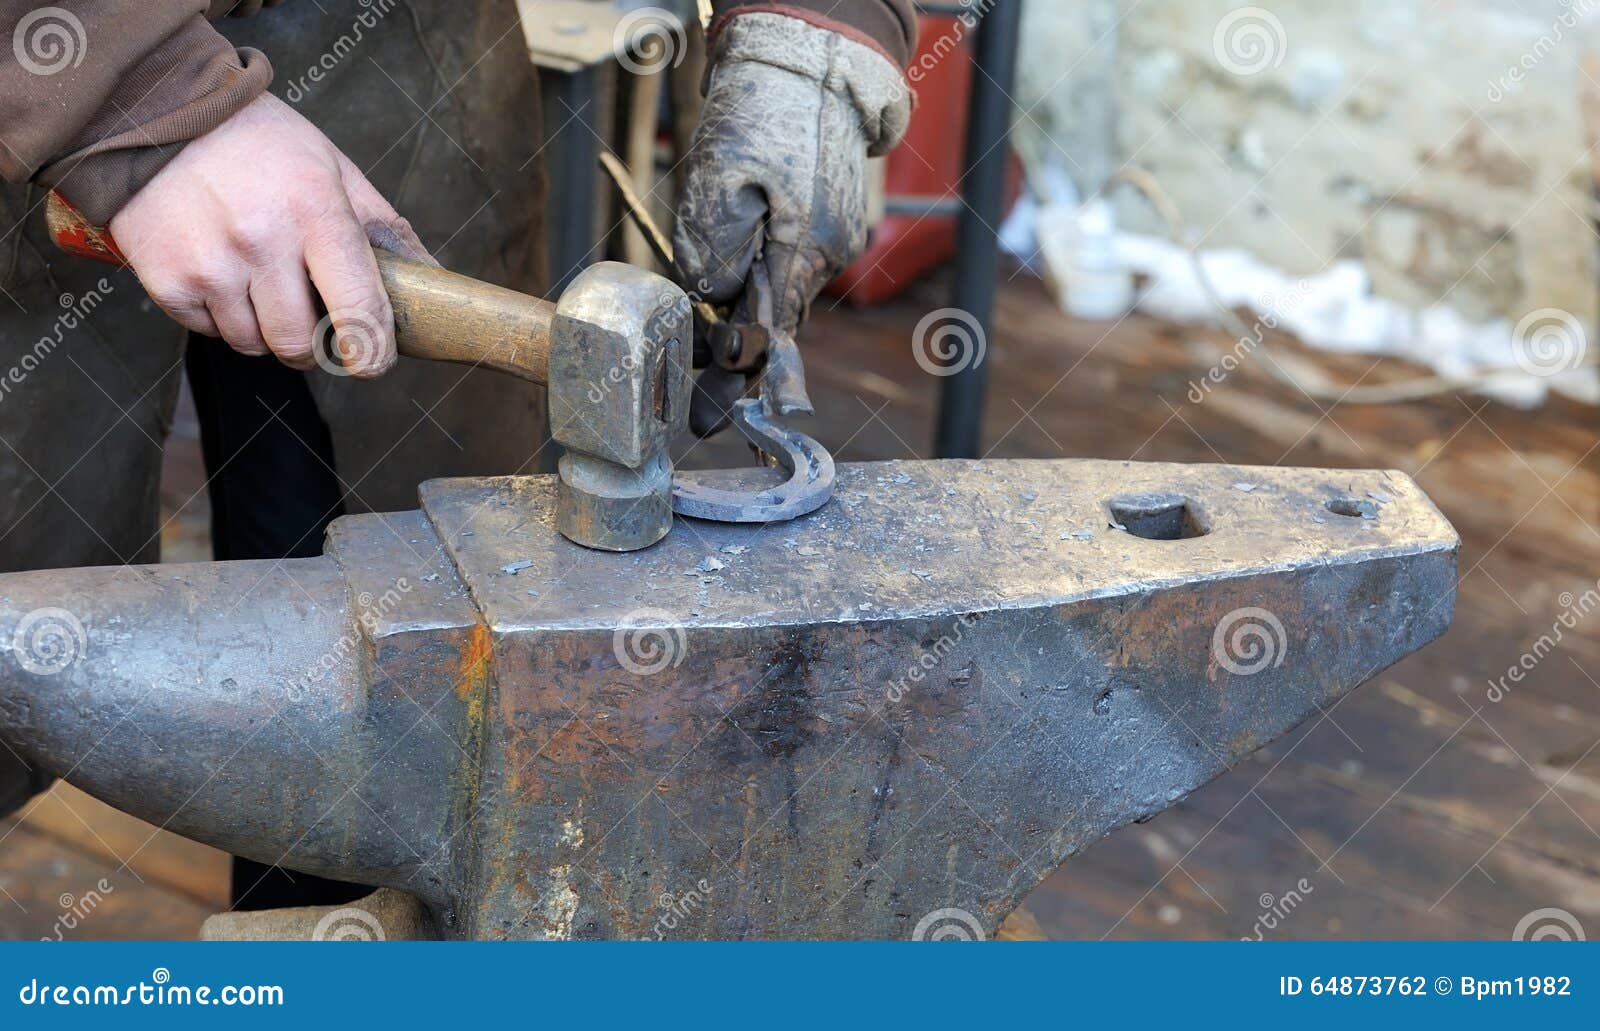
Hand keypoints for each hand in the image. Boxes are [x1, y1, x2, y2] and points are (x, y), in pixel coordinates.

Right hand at [110, 92, 428, 377]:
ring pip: (253, 343)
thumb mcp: (333, 168)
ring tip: (259, 281)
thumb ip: (382, 227)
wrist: (159, 112)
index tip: (373, 363)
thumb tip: (431, 277)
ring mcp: (210, 263)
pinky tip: (220, 272)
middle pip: (299, 343)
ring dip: (264, 329)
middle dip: (311, 345)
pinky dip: (220, 316)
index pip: (358, 307)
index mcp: (315, 211)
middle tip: (310, 320)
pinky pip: (209, 331)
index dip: (372, 351)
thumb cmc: (260, 142)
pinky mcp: (167, 278)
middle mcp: (262, 239)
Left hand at [672, 13, 908, 433]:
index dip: (733, 384)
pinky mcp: (836, 217)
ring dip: (752, 296)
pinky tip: (747, 240)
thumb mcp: (717, 182)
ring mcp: (838, 235)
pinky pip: (794, 259)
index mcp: (803, 252)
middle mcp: (829, 253)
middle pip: (775, 319)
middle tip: (696, 373)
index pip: (766, 339)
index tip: (704, 423)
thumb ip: (713, 253)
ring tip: (717, 287)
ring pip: (784, 288)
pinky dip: (768, 264)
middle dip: (737, 344)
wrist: (812, 59)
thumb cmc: (760, 113)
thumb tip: (716, 304)